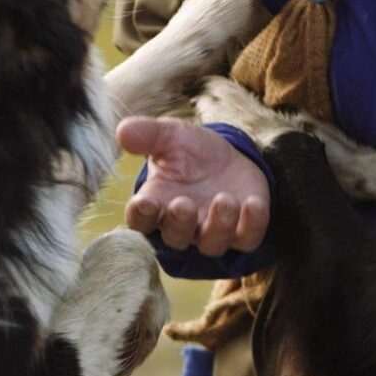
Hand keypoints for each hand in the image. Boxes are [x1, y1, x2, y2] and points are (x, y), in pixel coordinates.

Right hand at [118, 117, 270, 257]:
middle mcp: (182, 225)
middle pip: (175, 238)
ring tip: (224, 198)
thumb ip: (147, 135)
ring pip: (212, 243)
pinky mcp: (244, 231)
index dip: (141, 215)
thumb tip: (121, 132)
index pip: (140, 220)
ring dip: (218, 224)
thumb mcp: (170, 135)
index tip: (145, 202)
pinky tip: (253, 203)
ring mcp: (213, 231)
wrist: (228, 156)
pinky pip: (247, 238)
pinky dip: (252, 224)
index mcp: (156, 203)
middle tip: (184, 204)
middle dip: (179, 223)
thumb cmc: (191, 151)